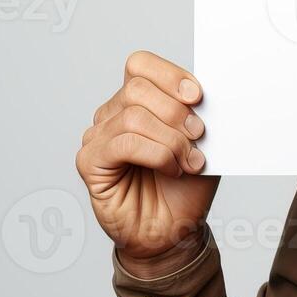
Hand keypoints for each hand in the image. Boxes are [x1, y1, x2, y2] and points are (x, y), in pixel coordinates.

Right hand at [75, 51, 218, 277]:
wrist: (174, 231)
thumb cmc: (185, 186)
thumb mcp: (203, 143)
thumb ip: (199, 116)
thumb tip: (207, 93)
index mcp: (137, 102)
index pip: (140, 65)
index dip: (170, 75)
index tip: (198, 96)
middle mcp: (112, 115)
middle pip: (137, 88)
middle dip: (176, 111)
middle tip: (199, 136)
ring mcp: (97, 138)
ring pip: (132, 116)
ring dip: (171, 139)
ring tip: (189, 160)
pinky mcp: (89, 162)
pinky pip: (122, 143)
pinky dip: (157, 154)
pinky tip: (171, 169)